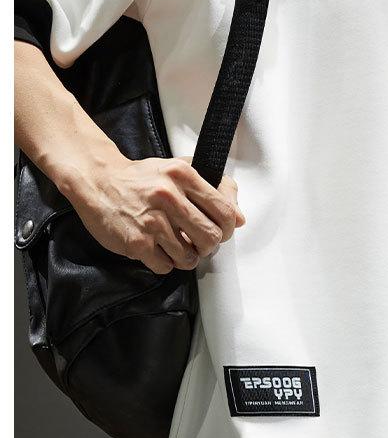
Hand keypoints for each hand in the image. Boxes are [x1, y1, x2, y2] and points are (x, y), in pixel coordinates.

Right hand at [65, 152, 244, 274]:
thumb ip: (213, 189)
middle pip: (211, 237)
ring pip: (190, 256)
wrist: (97, 180)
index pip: (224, 210)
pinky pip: (166, 266)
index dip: (228, 227)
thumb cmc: (141, 178)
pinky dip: (166, 263)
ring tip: (178, 247)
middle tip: (200, 244)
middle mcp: (169, 196)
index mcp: (184, 175)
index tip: (221, 231)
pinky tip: (159, 251)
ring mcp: (152, 221)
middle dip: (209, 246)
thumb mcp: (179, 171)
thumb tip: (240, 219)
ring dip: (187, 257)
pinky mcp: (136, 242)